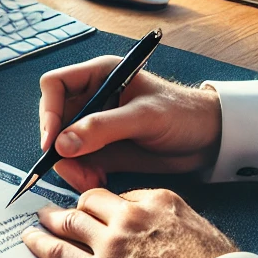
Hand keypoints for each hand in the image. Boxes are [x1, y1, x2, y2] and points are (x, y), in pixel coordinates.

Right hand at [39, 57, 222, 190]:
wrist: (209, 139)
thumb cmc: (181, 113)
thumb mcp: (144, 117)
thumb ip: (102, 129)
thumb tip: (61, 144)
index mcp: (98, 76)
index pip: (55, 85)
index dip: (48, 111)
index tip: (52, 142)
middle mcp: (91, 98)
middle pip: (54, 120)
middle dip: (59, 147)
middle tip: (74, 170)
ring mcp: (94, 125)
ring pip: (62, 145)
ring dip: (70, 166)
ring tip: (92, 181)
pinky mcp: (101, 149)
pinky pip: (78, 162)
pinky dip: (82, 175)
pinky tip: (99, 182)